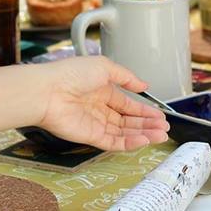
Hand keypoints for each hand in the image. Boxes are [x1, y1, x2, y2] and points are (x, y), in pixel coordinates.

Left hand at [37, 56, 169, 150]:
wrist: (47, 91)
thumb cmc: (70, 74)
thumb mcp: (104, 67)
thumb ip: (126, 77)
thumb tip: (144, 85)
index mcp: (102, 90)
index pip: (128, 104)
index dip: (145, 111)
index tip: (160, 115)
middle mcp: (99, 108)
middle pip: (128, 120)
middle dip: (147, 124)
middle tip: (164, 128)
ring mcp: (95, 123)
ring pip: (124, 133)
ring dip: (143, 134)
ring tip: (160, 135)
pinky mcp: (89, 137)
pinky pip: (113, 142)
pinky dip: (129, 143)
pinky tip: (144, 140)